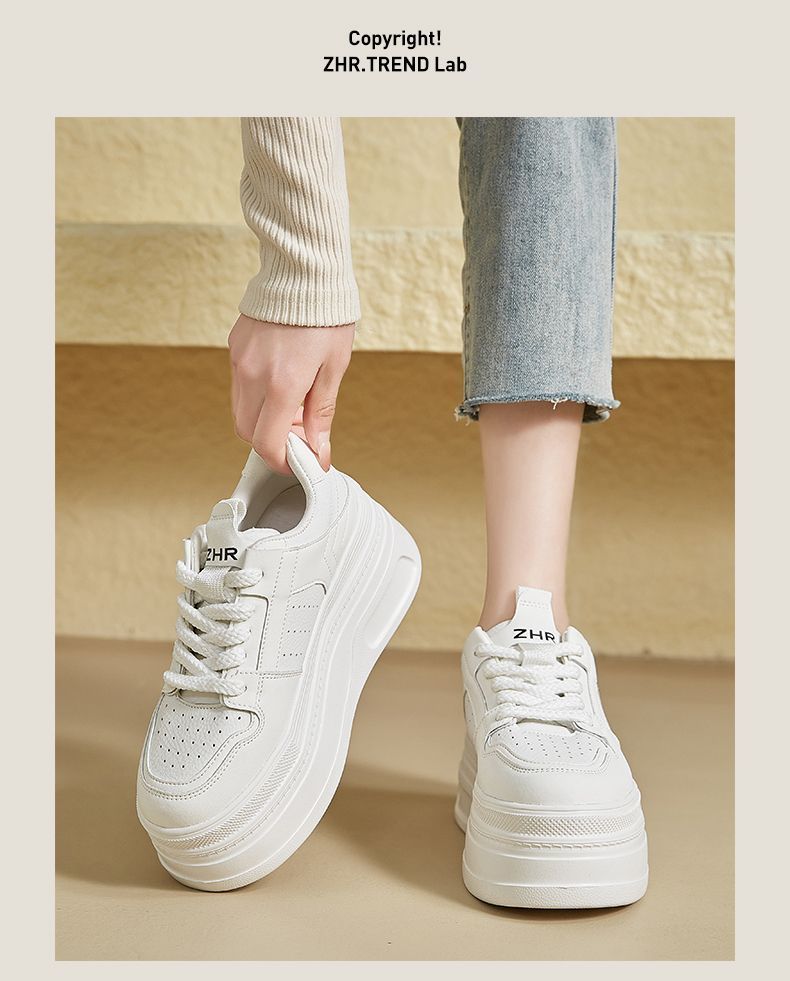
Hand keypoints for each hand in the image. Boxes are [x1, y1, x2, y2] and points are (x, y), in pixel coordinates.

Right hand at [228, 314, 353, 473]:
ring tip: (294, 402)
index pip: (266, 444)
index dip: (282, 462)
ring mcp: (239, 361)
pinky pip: (239, 385)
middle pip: (247, 433)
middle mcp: (253, 375)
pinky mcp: (234, 347)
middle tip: (301, 430)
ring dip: (263, 420)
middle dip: (272, 441)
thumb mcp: (334, 368)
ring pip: (240, 411)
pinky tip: (281, 380)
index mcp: (281, 385)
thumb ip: (321, 414)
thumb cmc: (326, 316)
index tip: (300, 462)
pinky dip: (256, 396)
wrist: (304, 270)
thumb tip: (319, 451)